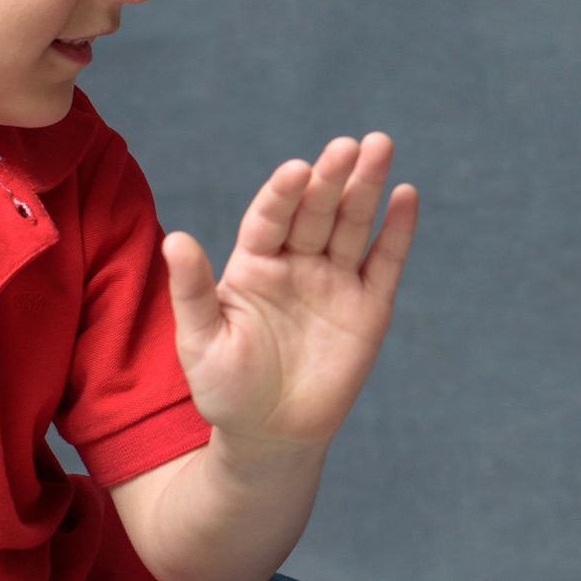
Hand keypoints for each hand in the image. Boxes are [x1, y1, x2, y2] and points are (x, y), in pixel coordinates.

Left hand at [164, 133, 419, 449]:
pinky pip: (384, 262)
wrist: (273, 436)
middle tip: (347, 144)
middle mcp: (297, 263)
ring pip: (352, 225)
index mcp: (254, 265)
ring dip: (367, 186)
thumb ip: (192, 291)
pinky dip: (397, 230)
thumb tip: (174, 238)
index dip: (282, 194)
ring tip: (380, 147)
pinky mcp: (369, 307)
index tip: (296, 170)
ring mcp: (335, 282)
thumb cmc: (227, 390)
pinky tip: (406, 196)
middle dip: (332, 177)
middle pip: (316, 211)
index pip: (269, 218)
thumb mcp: (200, 343)